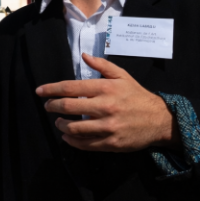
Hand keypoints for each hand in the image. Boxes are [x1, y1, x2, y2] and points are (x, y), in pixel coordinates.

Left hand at [36, 53, 178, 151]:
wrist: (159, 120)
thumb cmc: (137, 96)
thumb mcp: (122, 76)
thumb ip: (102, 65)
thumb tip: (83, 56)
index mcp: (105, 88)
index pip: (71, 87)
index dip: (52, 89)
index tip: (40, 91)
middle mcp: (105, 106)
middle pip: (69, 106)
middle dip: (53, 106)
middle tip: (47, 106)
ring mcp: (108, 126)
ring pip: (75, 128)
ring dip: (61, 125)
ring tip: (58, 122)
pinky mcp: (111, 142)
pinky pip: (86, 144)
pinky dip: (72, 141)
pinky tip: (67, 137)